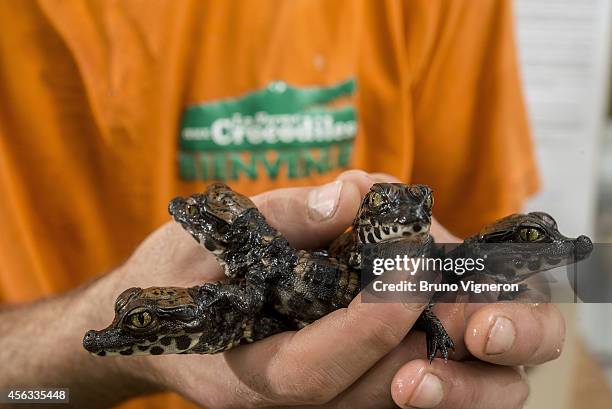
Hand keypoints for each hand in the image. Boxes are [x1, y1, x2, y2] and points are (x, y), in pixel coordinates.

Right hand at [110, 170, 562, 408]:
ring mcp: (300, 401)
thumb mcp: (206, 235)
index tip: (411, 264)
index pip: (315, 369)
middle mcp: (274, 403)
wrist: (150, 313)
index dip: (370, 322)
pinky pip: (376, 381)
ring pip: (382, 394)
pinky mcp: (319, 386)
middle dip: (416, 333)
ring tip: (455, 288)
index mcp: (237, 373)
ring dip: (428, 346)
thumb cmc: (169, 273)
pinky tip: (429, 302)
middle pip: (364, 391)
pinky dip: (410, 345)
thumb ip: (278, 217)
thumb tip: (352, 195)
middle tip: (454, 275)